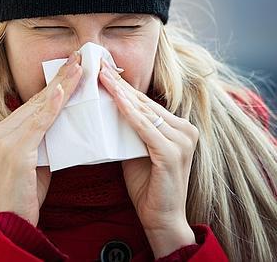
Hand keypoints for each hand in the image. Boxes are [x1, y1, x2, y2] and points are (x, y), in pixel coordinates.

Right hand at [0, 51, 82, 225]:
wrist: (9, 221)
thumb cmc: (23, 194)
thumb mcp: (35, 161)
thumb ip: (43, 139)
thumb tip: (63, 122)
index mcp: (3, 130)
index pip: (35, 103)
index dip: (55, 84)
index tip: (74, 67)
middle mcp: (0, 129)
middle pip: (37, 99)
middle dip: (62, 77)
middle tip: (81, 56)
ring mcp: (5, 139)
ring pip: (39, 106)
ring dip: (63, 84)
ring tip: (81, 66)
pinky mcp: (14, 150)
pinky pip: (38, 124)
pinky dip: (52, 106)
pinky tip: (63, 90)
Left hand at [99, 58, 198, 257]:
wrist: (160, 218)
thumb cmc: (146, 185)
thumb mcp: (135, 150)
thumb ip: (130, 130)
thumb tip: (107, 109)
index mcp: (178, 127)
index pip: (145, 102)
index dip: (123, 86)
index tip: (103, 69)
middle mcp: (185, 130)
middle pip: (144, 102)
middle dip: (119, 83)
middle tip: (98, 65)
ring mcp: (182, 141)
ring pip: (144, 111)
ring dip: (121, 93)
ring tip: (101, 76)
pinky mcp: (172, 153)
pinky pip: (145, 128)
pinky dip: (129, 114)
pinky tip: (116, 100)